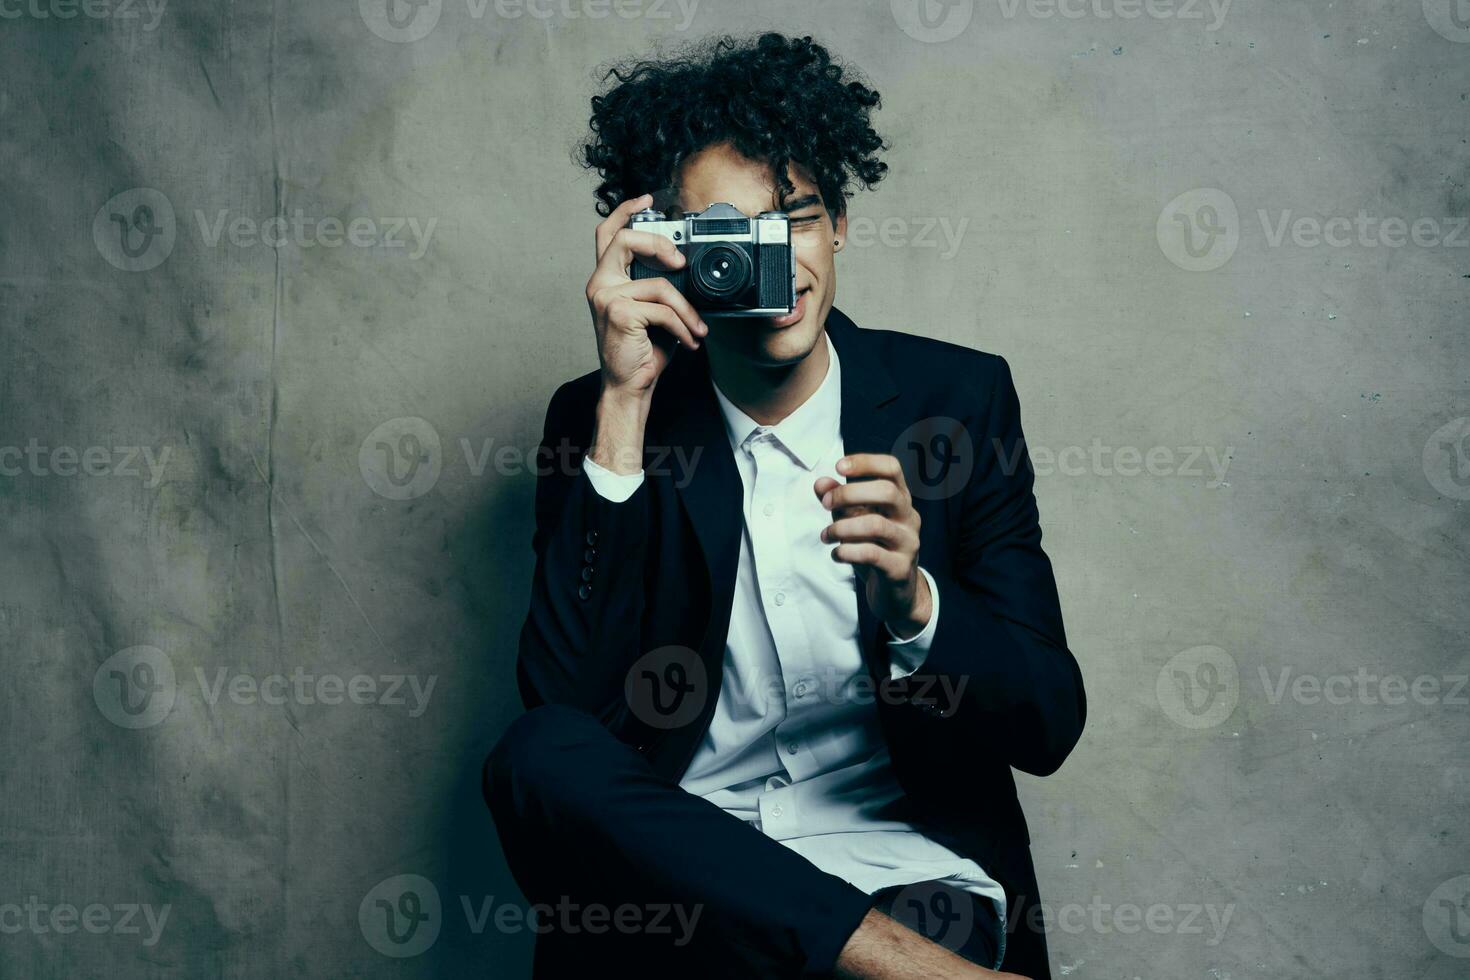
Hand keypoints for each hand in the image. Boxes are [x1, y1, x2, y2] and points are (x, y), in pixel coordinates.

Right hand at [585, 193, 707, 399]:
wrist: (629, 386)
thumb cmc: (642, 349)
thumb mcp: (653, 310)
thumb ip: (659, 284)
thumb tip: (686, 267)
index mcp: (606, 279)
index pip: (607, 233)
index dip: (625, 210)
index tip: (647, 199)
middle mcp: (599, 284)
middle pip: (623, 240)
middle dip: (657, 243)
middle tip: (680, 261)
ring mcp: (606, 298)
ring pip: (659, 285)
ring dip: (687, 310)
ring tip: (697, 329)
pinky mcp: (620, 314)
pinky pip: (663, 309)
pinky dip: (683, 326)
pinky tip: (689, 341)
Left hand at [815, 453, 931, 637]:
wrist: (896, 592)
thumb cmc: (875, 549)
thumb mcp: (854, 522)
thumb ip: (839, 502)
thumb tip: (820, 483)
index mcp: (900, 500)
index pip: (892, 468)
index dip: (866, 462)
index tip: (839, 466)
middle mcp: (909, 517)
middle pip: (887, 492)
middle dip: (849, 494)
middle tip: (826, 504)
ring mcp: (908, 543)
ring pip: (877, 525)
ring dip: (842, 527)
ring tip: (826, 536)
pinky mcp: (900, 568)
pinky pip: (872, 554)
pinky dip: (847, 551)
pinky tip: (836, 554)